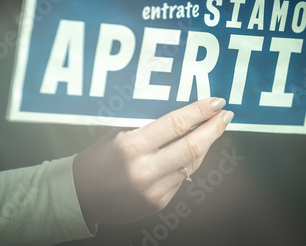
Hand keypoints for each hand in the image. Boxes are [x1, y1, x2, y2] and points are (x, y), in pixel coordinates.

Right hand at [73, 97, 233, 226]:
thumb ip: (146, 124)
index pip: (176, 124)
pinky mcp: (157, 203)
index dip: (200, 111)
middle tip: (225, 115)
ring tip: (212, 130)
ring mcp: (153, 191)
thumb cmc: (96, 158)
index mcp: (130, 147)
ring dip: (205, 145)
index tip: (216, 102)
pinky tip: (191, 151)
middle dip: (214, 128)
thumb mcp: (116, 133)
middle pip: (193, 147)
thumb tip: (181, 111)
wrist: (79, 195)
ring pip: (192, 164)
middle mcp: (144, 170)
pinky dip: (189, 163)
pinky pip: (181, 179)